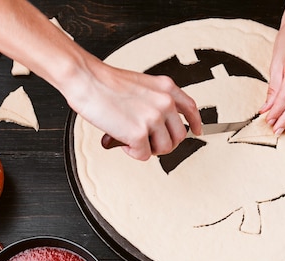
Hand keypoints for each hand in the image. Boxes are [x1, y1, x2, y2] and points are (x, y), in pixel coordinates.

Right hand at [66, 60, 201, 160]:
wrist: (87, 80)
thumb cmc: (105, 84)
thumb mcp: (141, 84)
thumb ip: (155, 100)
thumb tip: (159, 123)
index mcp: (166, 88)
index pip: (191, 108)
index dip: (195, 123)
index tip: (197, 131)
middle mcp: (164, 102)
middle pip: (179, 136)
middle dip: (163, 142)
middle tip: (147, 141)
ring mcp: (153, 118)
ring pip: (164, 148)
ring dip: (147, 148)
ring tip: (131, 138)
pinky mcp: (139, 133)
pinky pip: (144, 155)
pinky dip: (131, 152)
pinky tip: (122, 140)